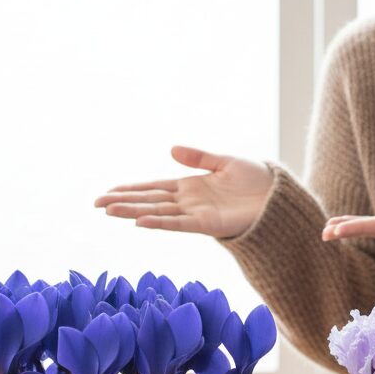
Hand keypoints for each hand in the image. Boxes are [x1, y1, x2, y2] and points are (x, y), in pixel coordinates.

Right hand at [94, 146, 273, 238]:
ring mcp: (196, 214)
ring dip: (133, 212)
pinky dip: (160, 222)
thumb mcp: (224, 162)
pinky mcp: (209, 224)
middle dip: (123, 202)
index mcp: (190, 186)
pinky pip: (179, 223)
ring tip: (109, 210)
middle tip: (96, 203)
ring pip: (158, 212)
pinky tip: (141, 221)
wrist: (278, 197)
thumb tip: (171, 149)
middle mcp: (188, 202)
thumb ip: (199, 157)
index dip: (130, 190)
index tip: (107, 192)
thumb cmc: (256, 180)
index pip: (153, 188)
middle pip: (149, 201)